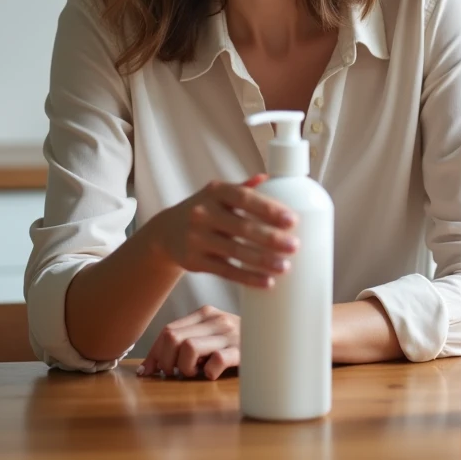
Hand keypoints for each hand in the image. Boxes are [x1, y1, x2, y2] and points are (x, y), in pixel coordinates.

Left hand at [138, 306, 240, 378]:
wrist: (276, 340)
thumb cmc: (236, 344)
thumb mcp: (210, 336)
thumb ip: (184, 342)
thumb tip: (147, 368)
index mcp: (205, 313)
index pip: (168, 330)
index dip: (154, 354)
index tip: (149, 372)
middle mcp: (216, 319)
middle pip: (172, 337)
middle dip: (166, 361)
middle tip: (176, 373)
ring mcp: (230, 334)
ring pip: (188, 348)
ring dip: (184, 367)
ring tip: (195, 373)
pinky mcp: (242, 350)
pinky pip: (216, 361)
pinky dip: (208, 372)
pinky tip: (212, 374)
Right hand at [152, 174, 298, 287]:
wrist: (166, 232)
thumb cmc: (205, 210)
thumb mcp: (219, 194)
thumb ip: (244, 187)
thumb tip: (271, 177)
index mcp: (216, 191)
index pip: (244, 198)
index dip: (268, 209)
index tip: (292, 220)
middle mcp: (203, 213)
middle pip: (242, 227)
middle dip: (270, 238)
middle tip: (294, 246)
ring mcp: (196, 238)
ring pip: (235, 252)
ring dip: (262, 260)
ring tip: (284, 266)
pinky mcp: (194, 261)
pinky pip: (225, 271)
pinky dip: (247, 278)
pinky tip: (267, 282)